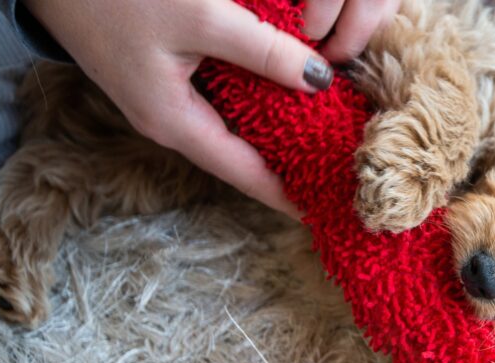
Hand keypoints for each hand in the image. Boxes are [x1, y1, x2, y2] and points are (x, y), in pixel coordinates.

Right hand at [23, 0, 399, 219]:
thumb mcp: (202, 19)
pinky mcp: (164, 74)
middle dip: (285, 167)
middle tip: (331, 177)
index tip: (322, 211)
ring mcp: (165, 99)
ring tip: (318, 144)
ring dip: (272, 135)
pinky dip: (255, 102)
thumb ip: (262, 51)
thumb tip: (319, 81)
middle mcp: (170, 120)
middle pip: (240, 156)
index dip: (286, 193)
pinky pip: (221, 101)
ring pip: (232, 128)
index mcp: (174, 123)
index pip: (244, 173)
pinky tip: (283, 95)